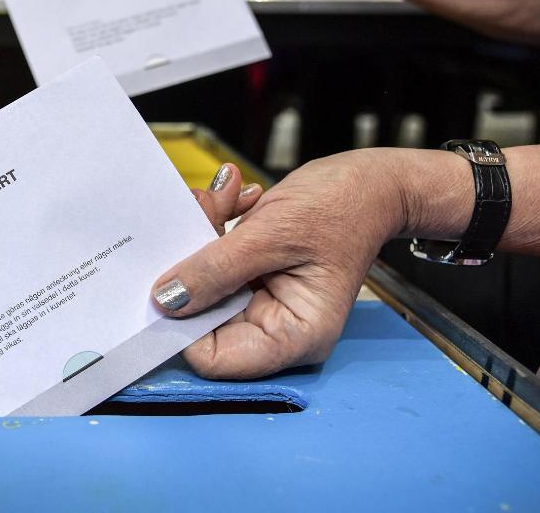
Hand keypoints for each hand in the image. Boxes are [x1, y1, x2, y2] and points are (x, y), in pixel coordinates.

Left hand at [151, 150, 407, 378]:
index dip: (182, 324)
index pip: (215, 358)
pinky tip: (232, 197)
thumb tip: (166, 299)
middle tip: (200, 210)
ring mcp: (261, 300)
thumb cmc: (344, 206)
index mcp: (293, 335)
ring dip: (202, 230)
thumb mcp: (273, 234)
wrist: (372, 181)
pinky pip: (212, 260)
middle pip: (201, 316)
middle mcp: (275, 326)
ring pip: (201, 281)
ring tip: (220, 196)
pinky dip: (212, 224)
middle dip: (192, 262)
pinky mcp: (251, 276)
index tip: (166, 279)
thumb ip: (216, 269)